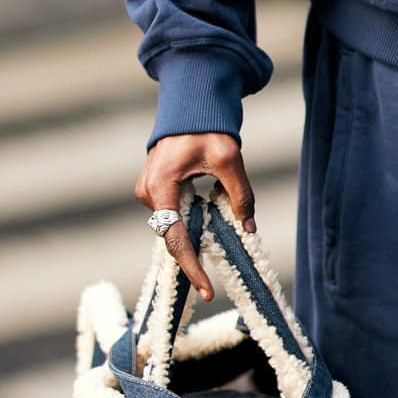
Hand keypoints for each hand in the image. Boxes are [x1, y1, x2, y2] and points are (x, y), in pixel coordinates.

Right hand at [133, 131, 255, 300]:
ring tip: (216, 239)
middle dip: (195, 255)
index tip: (205, 291)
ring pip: (174, 224)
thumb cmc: (207, 128)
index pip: (175, 237)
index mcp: (161, 186)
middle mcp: (148, 192)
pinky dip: (191, 222)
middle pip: (173, 235)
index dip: (191, 267)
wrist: (191, 106)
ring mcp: (148, 190)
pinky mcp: (155, 188)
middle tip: (212, 284)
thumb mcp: (229, 159)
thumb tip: (249, 228)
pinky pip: (173, 214)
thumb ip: (240, 195)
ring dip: (195, 234)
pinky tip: (206, 222)